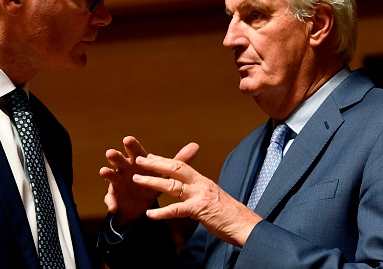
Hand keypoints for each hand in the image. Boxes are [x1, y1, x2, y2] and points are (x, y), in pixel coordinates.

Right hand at [99, 136, 198, 229]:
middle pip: (120, 161)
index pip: (136, 151)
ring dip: (108, 174)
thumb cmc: (151, 183)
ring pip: (112, 177)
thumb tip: (196, 146)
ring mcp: (118, 182)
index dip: (132, 146)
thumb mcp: (165, 173)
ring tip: (104, 171)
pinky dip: (111, 203)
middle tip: (111, 152)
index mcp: (138, 162)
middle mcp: (126, 169)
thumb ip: (179, 161)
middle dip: (116, 157)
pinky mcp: (114, 197)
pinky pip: (111, 199)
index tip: (128, 139)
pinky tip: (113, 207)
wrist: (139, 204)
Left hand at [133, 153, 261, 247]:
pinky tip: (150, 214)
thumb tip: (194, 193)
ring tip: (136, 179)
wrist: (246, 225)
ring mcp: (200, 195)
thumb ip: (202, 193)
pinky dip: (162, 212)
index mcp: (203, 181)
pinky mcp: (200, 210)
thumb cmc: (231, 215)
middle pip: (174, 168)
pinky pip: (177, 210)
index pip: (181, 166)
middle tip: (139, 159)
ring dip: (152, 181)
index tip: (151, 156)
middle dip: (155, 163)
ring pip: (172, 185)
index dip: (164, 161)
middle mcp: (201, 184)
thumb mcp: (214, 198)